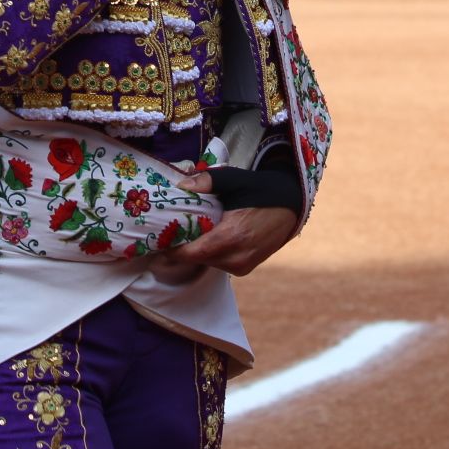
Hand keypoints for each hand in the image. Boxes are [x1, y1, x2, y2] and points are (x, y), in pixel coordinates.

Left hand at [161, 171, 297, 276]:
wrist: (291, 206)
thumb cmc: (261, 191)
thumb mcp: (235, 180)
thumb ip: (208, 181)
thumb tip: (181, 184)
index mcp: (233, 236)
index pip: (192, 253)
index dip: (172, 249)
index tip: (157, 241)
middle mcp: (237, 257)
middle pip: (197, 258)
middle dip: (181, 248)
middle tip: (167, 234)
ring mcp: (243, 266)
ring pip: (207, 262)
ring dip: (196, 251)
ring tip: (185, 234)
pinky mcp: (246, 268)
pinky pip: (219, 263)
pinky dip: (210, 253)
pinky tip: (205, 238)